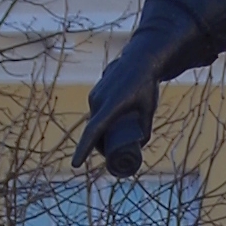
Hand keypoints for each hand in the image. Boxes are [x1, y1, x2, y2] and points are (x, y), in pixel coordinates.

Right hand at [71, 12, 179, 174]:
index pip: (93, 131)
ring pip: (94, 123)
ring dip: (100, 134)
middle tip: (114, 154)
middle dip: (100, 146)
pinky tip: (110, 124)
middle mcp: (98, 101)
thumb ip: (145, 129)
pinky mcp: (94, 94)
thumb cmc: (146, 86)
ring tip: (117, 136)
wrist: (139, 60)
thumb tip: (139, 146)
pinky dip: (100, 123)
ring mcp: (94, 96)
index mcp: (112, 105)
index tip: (76, 164)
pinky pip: (94, 114)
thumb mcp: (149, 108)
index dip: (83, 149)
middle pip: (94, 132)